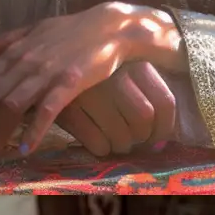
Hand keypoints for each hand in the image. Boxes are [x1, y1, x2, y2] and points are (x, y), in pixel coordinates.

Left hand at [0, 2, 180, 162]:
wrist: (111, 27)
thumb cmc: (71, 30)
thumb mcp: (32, 30)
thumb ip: (4, 41)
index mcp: (13, 53)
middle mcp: (24, 63)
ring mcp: (46, 73)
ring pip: (11, 107)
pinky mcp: (69, 83)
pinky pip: (47, 110)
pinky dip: (33, 131)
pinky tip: (25, 150)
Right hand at [58, 61, 178, 156]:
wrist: (49, 64)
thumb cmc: (93, 73)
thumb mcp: (124, 70)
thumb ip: (147, 93)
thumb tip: (162, 136)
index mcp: (135, 64)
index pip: (165, 102)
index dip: (165, 127)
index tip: (157, 138)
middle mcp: (116, 76)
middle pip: (143, 121)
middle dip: (142, 139)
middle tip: (134, 141)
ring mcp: (90, 93)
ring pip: (122, 136)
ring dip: (121, 147)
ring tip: (115, 144)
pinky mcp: (68, 109)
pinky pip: (97, 143)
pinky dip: (101, 150)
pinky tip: (98, 145)